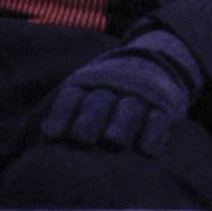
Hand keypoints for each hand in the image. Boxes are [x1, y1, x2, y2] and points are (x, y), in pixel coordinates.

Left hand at [41, 29, 202, 154]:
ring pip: (130, 108)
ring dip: (121, 125)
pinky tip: (147, 151)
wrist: (156, 59)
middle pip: (99, 103)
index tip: (53, 135)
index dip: (62, 115)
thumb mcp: (86, 89)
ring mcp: (141, 93)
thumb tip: (46, 135)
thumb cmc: (109, 89)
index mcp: (88, 82)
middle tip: (83, 140)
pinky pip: (159, 119)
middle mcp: (113, 85)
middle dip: (90, 120)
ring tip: (113, 142)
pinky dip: (154, 134)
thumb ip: (67, 112)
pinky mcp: (165, 104)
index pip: (72, 97)